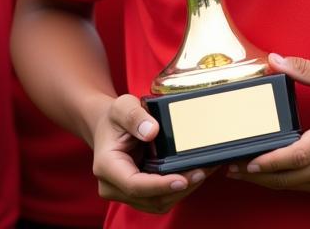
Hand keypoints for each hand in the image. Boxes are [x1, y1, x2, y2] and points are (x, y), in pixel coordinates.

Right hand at [90, 93, 213, 213]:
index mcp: (106, 166)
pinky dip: (178, 189)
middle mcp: (113, 186)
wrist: (108, 126)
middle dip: (178, 189)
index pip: (134, 185)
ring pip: (157, 203)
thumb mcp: (122, 107)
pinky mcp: (138, 193)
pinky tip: (193, 173)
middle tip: (202, 171)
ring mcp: (125, 193)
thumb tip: (151, 131)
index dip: (160, 185)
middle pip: (150, 199)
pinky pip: (160, 197)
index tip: (182, 179)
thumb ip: (135, 116)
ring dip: (182, 191)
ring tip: (202, 171)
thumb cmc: (115, 117)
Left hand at [228, 54, 309, 195]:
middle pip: (290, 179)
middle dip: (258, 176)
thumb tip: (274, 60)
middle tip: (230, 169)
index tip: (245, 162)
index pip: (296, 156)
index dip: (269, 162)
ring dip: (269, 181)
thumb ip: (304, 69)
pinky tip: (271, 173)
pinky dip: (287, 182)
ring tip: (244, 172)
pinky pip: (307, 188)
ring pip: (296, 187)